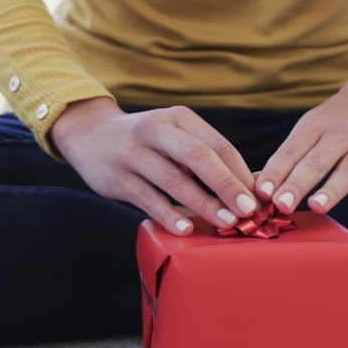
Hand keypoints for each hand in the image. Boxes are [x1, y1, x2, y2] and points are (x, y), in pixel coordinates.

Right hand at [50, 97, 257, 235]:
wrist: (88, 134)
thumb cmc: (146, 140)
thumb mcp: (174, 134)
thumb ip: (204, 155)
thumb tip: (247, 187)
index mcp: (178, 118)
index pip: (217, 145)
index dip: (240, 172)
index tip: (259, 197)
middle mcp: (156, 130)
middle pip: (198, 157)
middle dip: (227, 185)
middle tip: (248, 210)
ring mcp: (133, 153)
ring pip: (173, 180)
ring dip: (202, 204)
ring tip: (226, 223)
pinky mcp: (117, 178)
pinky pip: (147, 199)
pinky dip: (168, 215)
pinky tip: (186, 229)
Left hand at [255, 64, 347, 228]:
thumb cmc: (335, 120)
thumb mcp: (309, 127)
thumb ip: (286, 158)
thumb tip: (256, 186)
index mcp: (314, 126)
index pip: (291, 151)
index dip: (276, 171)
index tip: (261, 192)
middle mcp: (340, 135)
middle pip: (317, 161)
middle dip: (298, 183)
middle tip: (281, 204)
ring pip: (347, 171)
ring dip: (332, 190)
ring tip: (316, 207)